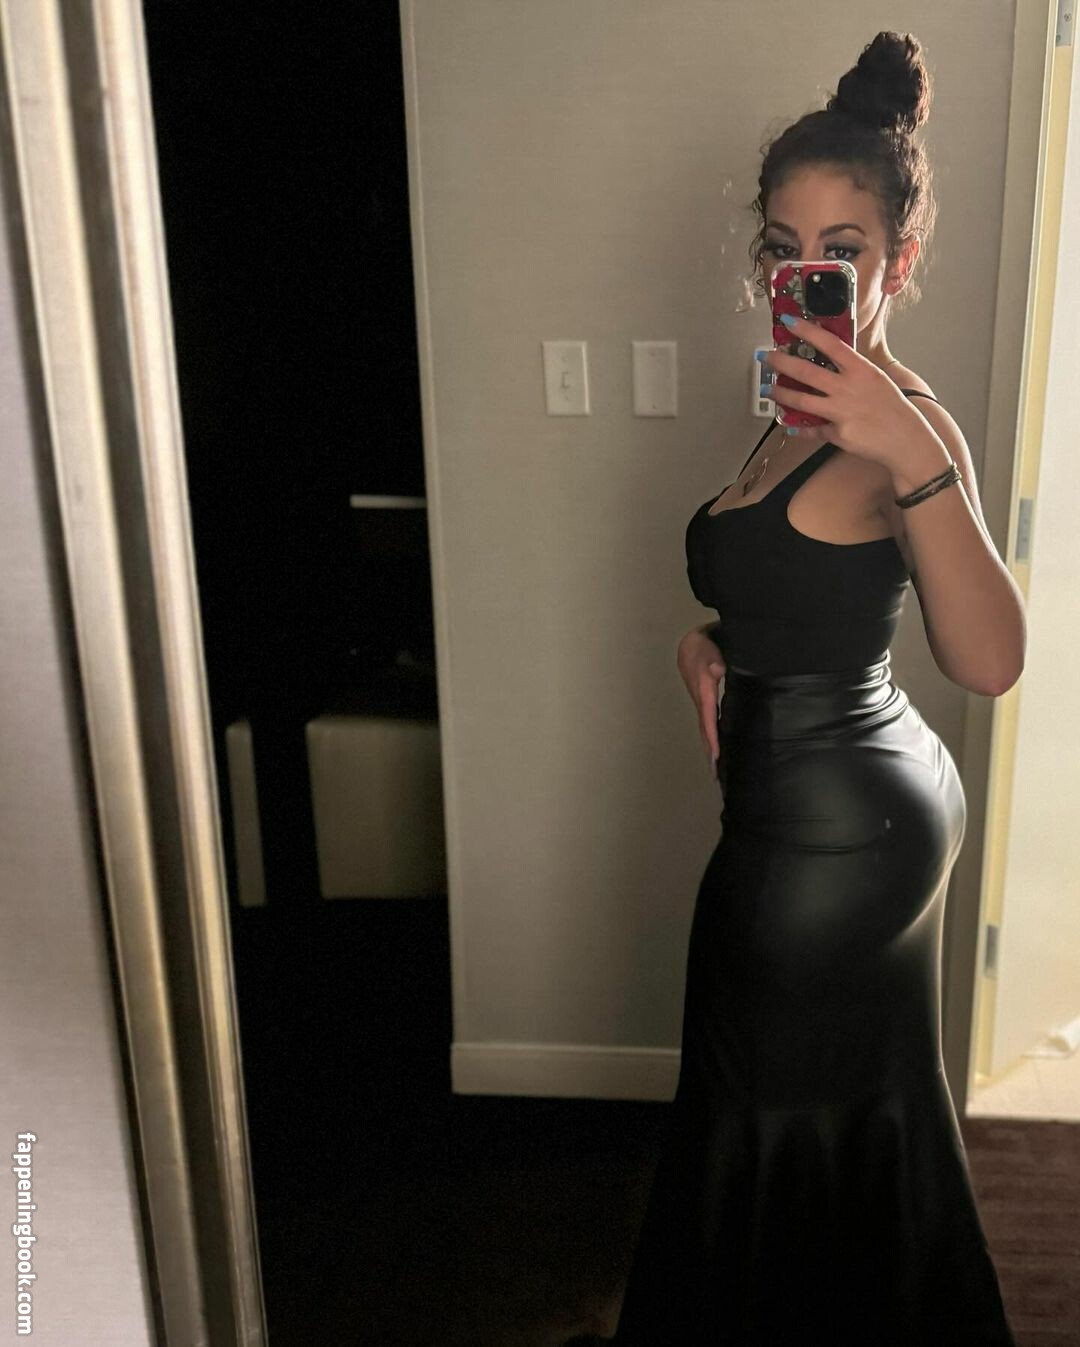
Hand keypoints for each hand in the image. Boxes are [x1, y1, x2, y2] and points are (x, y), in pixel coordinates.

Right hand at [676, 627, 725, 780]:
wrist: (691, 644)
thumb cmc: (705, 647)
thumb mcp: (711, 651)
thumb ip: (715, 661)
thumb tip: (718, 670)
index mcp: (704, 691)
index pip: (708, 719)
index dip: (712, 737)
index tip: (715, 756)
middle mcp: (701, 701)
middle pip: (704, 730)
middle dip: (709, 751)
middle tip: (714, 774)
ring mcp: (701, 702)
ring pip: (705, 728)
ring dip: (709, 746)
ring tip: (714, 767)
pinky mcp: (704, 701)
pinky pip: (707, 722)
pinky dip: (710, 735)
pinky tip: (716, 745)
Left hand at [765, 314, 940, 474]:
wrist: (906, 439)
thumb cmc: (893, 407)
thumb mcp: (876, 379)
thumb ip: (852, 370)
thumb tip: (829, 360)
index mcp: (861, 370)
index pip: (829, 344)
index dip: (807, 331)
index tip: (789, 322)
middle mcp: (848, 388)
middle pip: (807, 372)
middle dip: (781, 362)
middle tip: (766, 356)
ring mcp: (841, 412)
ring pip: (801, 401)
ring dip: (781, 393)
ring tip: (768, 389)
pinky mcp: (836, 434)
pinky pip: (812, 429)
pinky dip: (799, 428)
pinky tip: (788, 424)